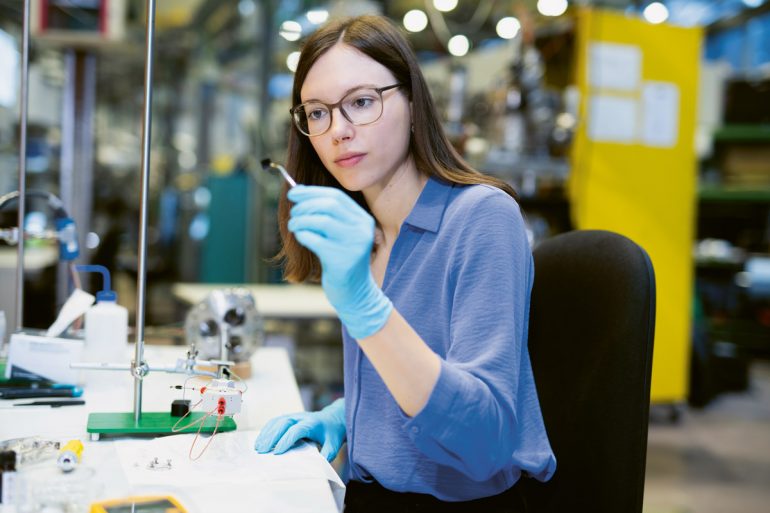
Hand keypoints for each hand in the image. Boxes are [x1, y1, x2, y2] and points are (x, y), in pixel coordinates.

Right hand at [254, 398, 345, 460]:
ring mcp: (294, 415)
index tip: (277, 452)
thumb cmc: (332, 433)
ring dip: (266, 433)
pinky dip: (266, 430)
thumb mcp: (334, 445)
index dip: (286, 440)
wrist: (333, 418)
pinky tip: (260, 440)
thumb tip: (317, 467)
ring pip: (277, 421)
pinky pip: (275, 421)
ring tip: (258, 447)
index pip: (297, 430)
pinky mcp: (289, 417)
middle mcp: (302, 417)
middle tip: (262, 451)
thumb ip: (327, 455)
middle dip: (272, 437)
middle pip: (284, 423)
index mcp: (313, 423)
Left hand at [287, 185, 391, 338]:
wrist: (355, 293)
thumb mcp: (339, 235)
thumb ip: (326, 215)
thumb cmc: (341, 261)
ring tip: (293, 226)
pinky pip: (315, 239)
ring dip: (300, 220)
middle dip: (305, 205)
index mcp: (363, 220)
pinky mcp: (342, 260)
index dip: (311, 192)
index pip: (336, 197)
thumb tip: (298, 192)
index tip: (293, 192)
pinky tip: (300, 238)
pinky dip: (303, 235)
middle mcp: (362, 230)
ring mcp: (353, 245)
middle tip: (292, 212)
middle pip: (329, 205)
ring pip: (321, 221)